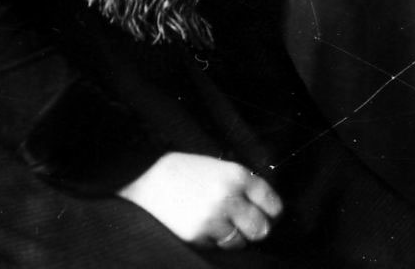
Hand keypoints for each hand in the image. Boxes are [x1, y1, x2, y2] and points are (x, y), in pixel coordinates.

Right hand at [117, 152, 281, 248]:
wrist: (143, 183)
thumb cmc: (178, 173)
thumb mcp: (211, 166)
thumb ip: (235, 182)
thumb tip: (259, 203)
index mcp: (235, 174)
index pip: (272, 202)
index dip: (270, 211)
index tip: (266, 215)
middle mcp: (229, 196)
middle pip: (261, 228)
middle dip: (254, 229)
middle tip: (242, 224)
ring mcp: (214, 218)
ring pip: (239, 241)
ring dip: (231, 237)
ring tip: (213, 222)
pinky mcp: (199, 236)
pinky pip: (217, 247)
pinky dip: (211, 241)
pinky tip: (197, 226)